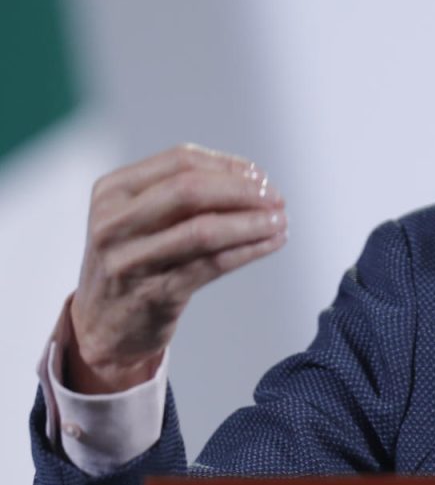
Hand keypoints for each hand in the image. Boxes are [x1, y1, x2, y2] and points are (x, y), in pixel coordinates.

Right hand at [67, 144, 287, 393]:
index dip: (228, 165)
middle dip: (243, 191)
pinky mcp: (153, 294)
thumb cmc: (134, 258)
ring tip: (280, 221)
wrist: (104, 324)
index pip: (180, 161)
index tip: (260, 176)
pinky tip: (272, 243)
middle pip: (190, 190)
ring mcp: (130, 260)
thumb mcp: (139, 216)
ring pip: (204, 230)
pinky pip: (212, 265)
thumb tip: (252, 178)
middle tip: (276, 198)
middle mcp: (113, 223)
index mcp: (112, 192)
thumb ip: (182, 192)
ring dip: (252, 223)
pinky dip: (249, 250)